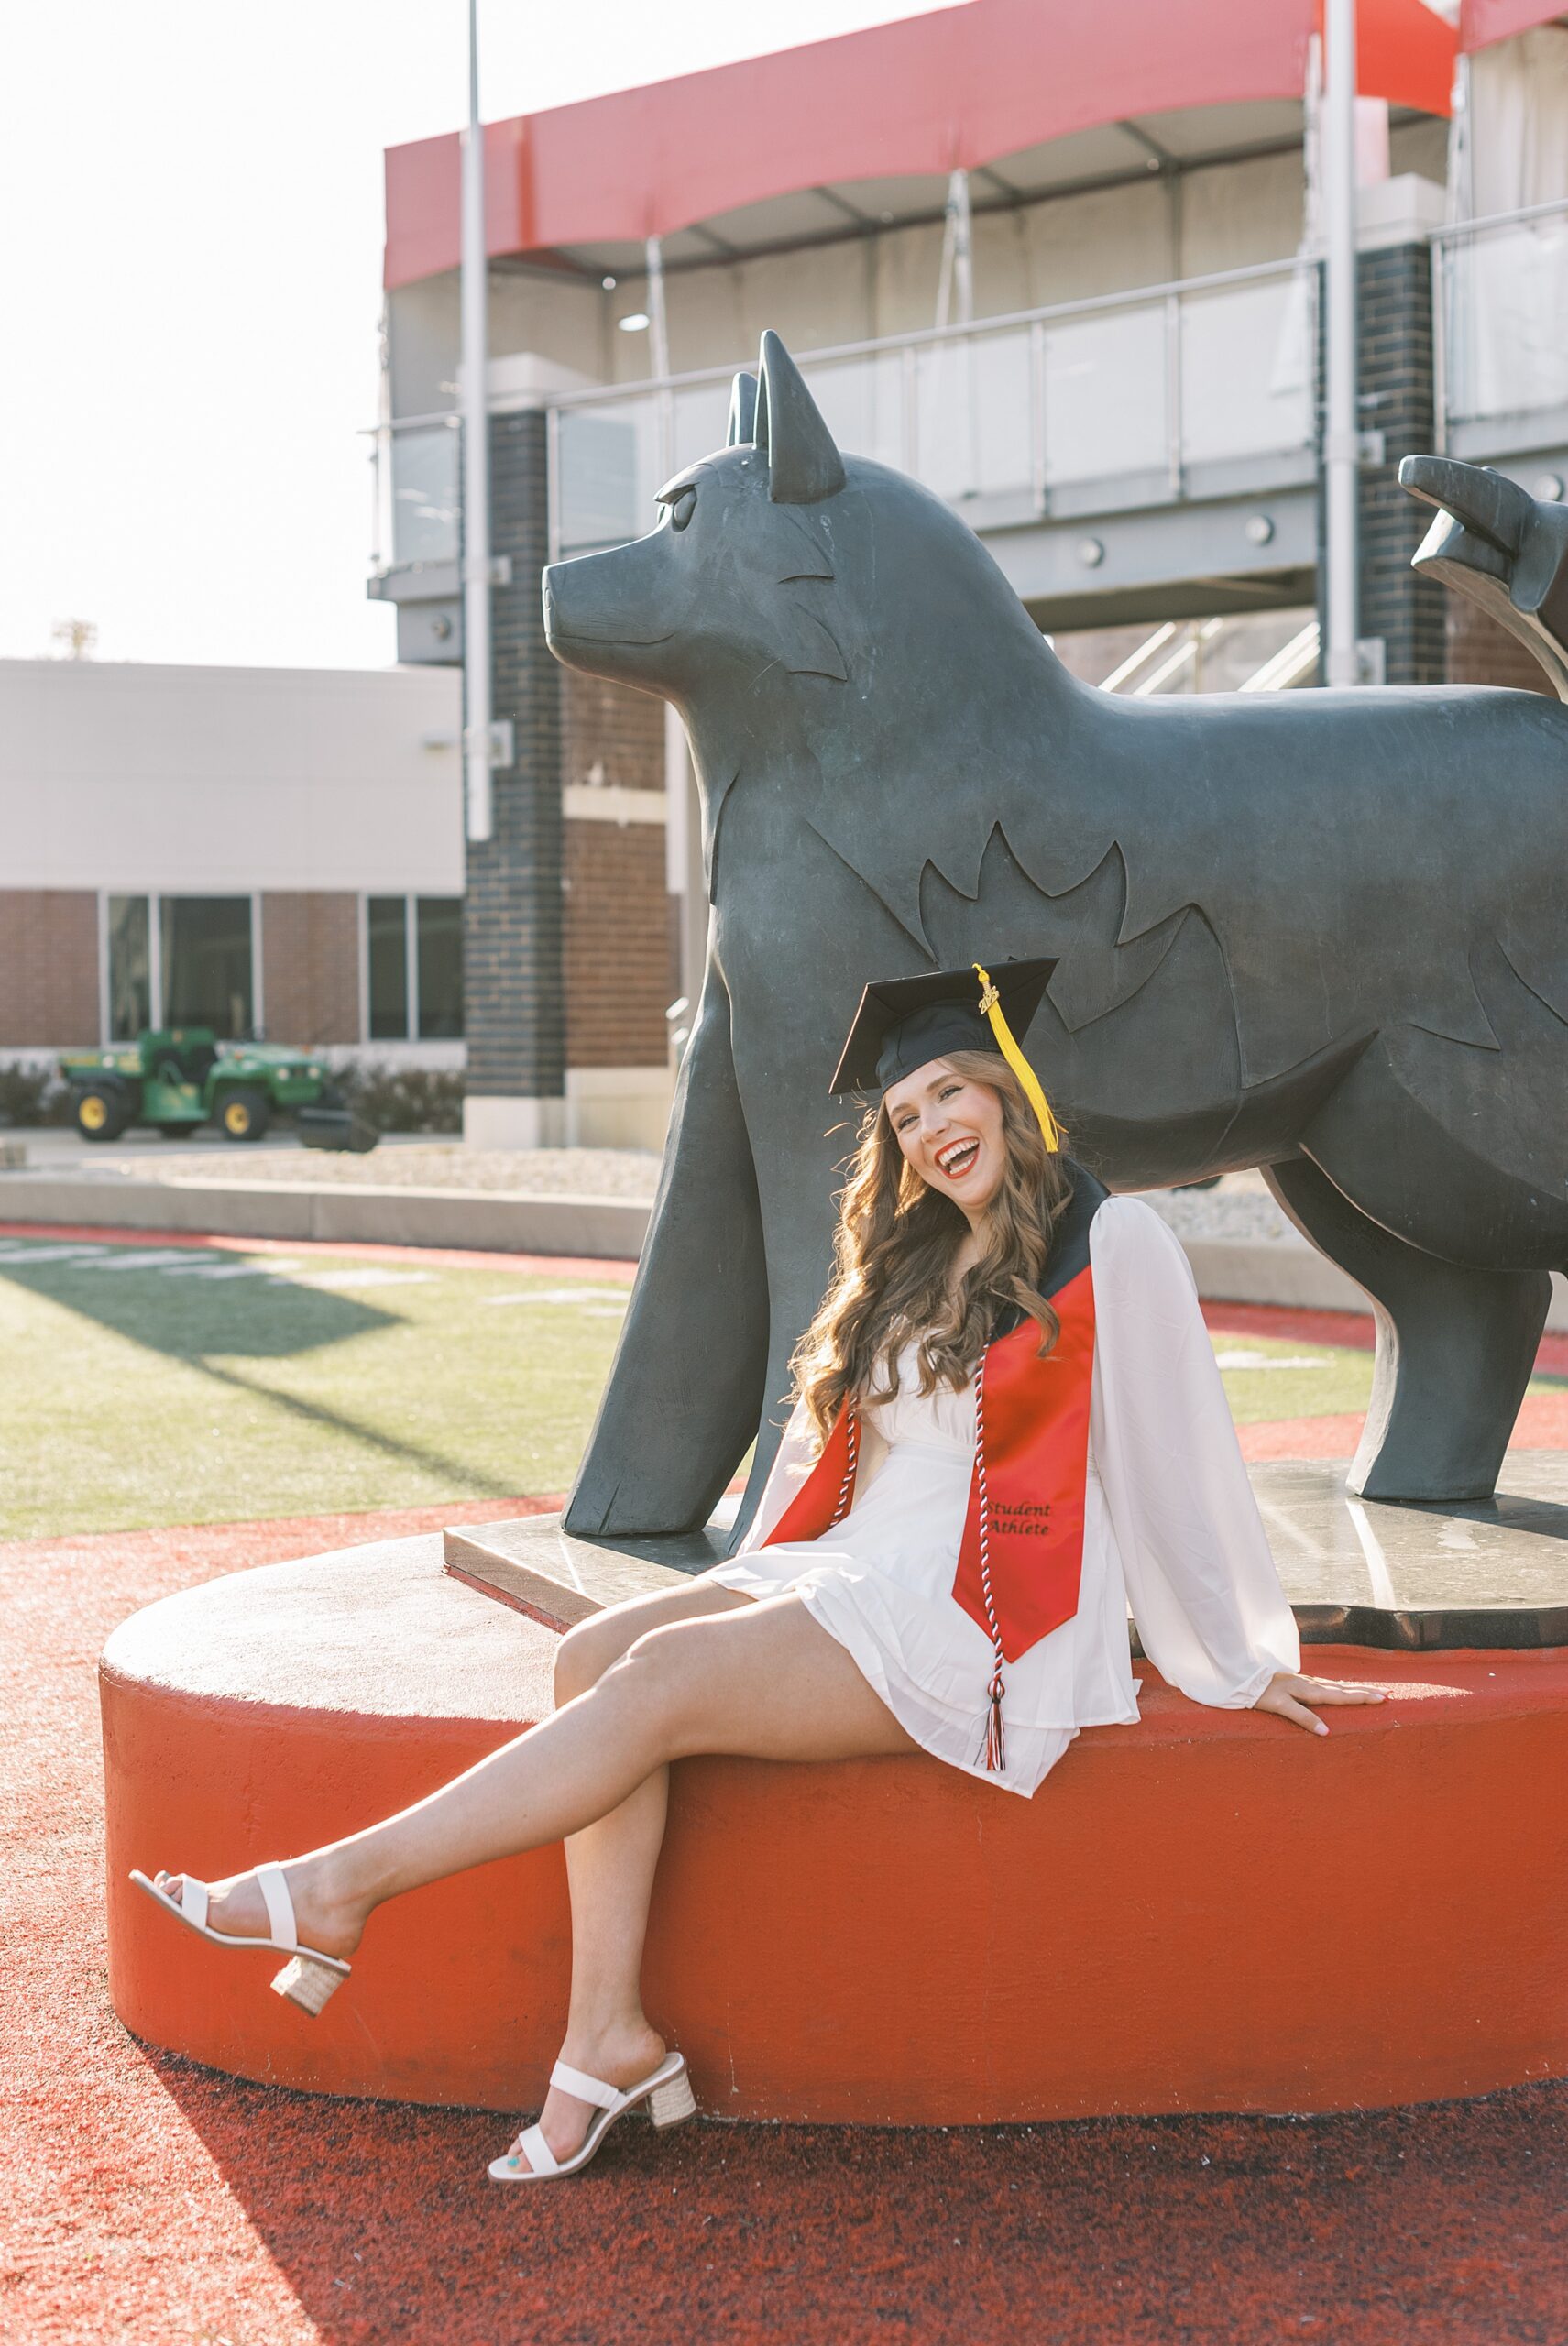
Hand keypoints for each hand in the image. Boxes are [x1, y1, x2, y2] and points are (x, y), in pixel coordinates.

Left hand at [1251, 1670, 1385, 1735]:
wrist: (1244, 1677)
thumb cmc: (1261, 1693)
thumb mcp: (1281, 1707)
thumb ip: (1303, 1718)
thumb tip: (1327, 1732)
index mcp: (1309, 1690)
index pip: (1341, 1696)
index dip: (1361, 1697)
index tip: (1382, 1698)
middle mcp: (1310, 1684)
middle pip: (1342, 1689)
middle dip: (1364, 1692)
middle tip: (1387, 1694)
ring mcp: (1305, 1681)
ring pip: (1335, 1686)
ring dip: (1354, 1688)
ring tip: (1370, 1691)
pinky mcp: (1299, 1682)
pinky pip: (1326, 1685)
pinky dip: (1339, 1687)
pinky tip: (1340, 1688)